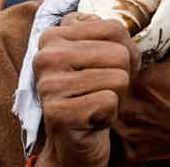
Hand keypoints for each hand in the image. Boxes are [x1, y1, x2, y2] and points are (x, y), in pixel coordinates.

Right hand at [35, 13, 139, 166]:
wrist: (73, 141)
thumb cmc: (92, 92)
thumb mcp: (100, 55)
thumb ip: (109, 33)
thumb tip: (121, 29)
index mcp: (53, 35)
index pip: (114, 28)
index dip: (124, 53)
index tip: (103, 69)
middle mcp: (45, 56)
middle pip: (120, 53)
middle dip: (121, 77)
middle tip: (100, 91)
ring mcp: (48, 84)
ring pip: (118, 78)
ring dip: (115, 97)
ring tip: (95, 104)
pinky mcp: (57, 112)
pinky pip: (109, 101)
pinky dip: (109, 114)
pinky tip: (92, 119)